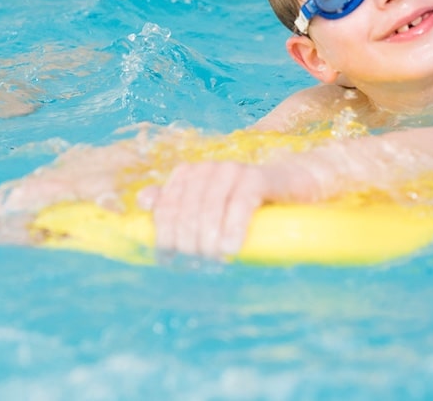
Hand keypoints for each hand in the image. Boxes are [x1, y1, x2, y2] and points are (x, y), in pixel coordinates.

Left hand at [137, 160, 275, 259]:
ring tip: (214, 261)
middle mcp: (207, 168)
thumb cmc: (243, 205)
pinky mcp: (258, 176)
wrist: (288, 188)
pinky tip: (232, 249)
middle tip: (198, 265)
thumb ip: (175, 204)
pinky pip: (241, 203)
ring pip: (210, 208)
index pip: (166, 208)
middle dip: (189, 243)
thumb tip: (144, 201)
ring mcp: (233, 170)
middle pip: (187, 212)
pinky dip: (234, 227)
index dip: (165, 237)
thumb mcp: (207, 207)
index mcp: (188, 174)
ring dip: (209, 240)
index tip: (169, 262)